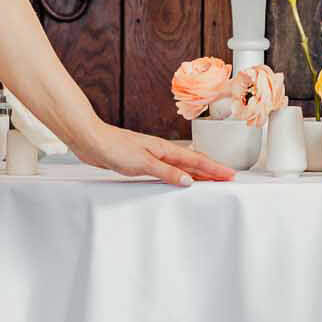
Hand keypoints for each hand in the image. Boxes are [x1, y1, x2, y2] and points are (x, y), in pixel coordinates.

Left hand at [79, 119, 239, 185]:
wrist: (91, 140)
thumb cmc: (114, 147)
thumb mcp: (143, 163)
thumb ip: (166, 172)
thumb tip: (189, 181)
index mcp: (165, 150)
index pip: (196, 161)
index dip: (214, 169)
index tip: (230, 175)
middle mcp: (161, 152)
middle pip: (192, 162)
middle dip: (211, 170)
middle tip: (227, 178)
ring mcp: (152, 156)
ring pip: (181, 166)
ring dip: (197, 173)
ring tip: (210, 180)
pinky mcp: (141, 161)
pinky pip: (168, 170)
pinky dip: (179, 175)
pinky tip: (178, 179)